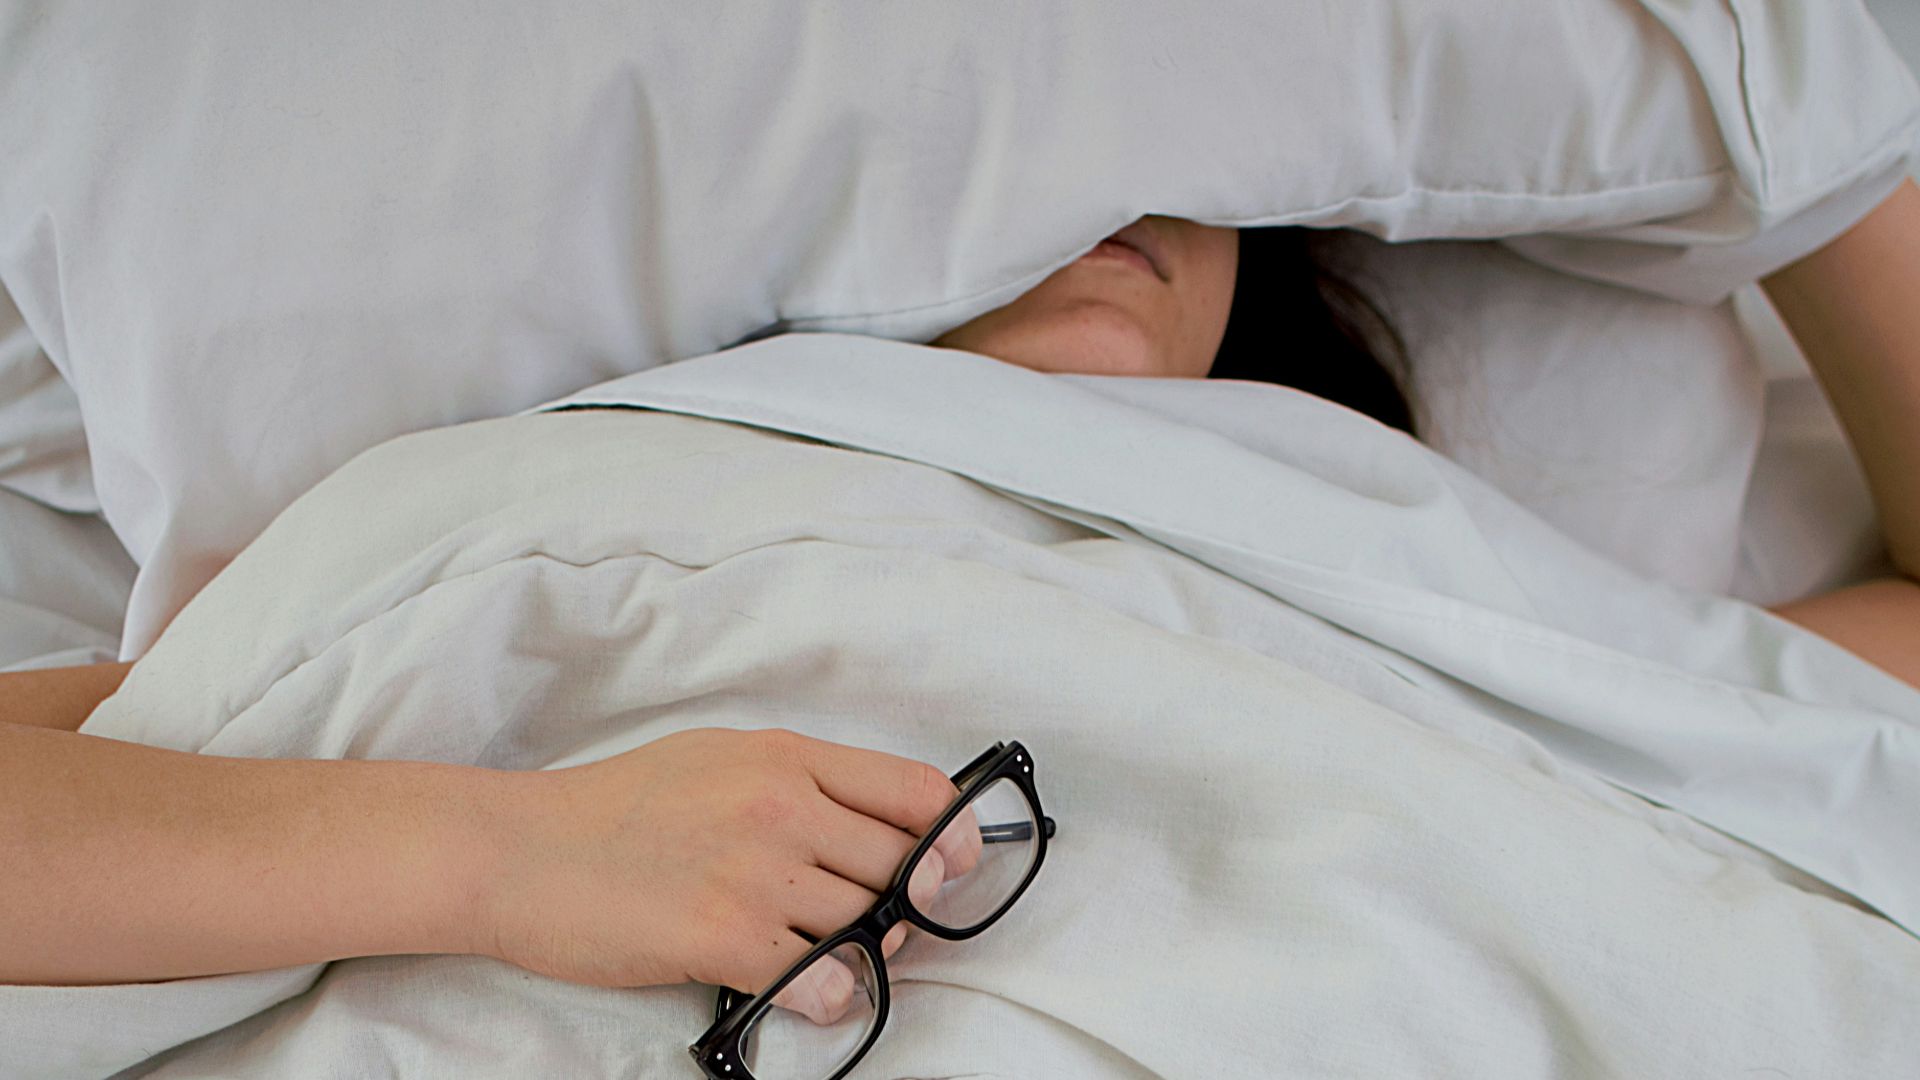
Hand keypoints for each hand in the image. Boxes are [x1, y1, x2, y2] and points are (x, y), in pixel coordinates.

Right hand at [477, 727, 971, 1021]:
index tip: (954, 865)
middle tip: (885, 925)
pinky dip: (831, 993)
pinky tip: (809, 989)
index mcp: (783, 756)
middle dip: (909, 904)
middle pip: (902, 865)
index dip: (952, 836)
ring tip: (834, 958)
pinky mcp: (722, 935)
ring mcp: (754, 870)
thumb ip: (797, 783)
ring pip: (868, 922)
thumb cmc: (612, 808)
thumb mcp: (716, 758)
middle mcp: (780, 805)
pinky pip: (822, 977)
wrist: (516, 850)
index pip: (914, 790)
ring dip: (869, 952)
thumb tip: (873, 825)